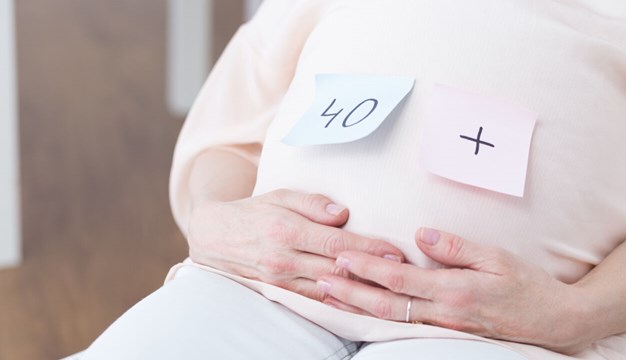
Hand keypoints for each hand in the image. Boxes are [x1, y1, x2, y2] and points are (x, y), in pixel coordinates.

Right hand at [187, 189, 403, 300]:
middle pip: (337, 268)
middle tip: (403, 273)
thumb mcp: (280, 195)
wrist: (213, 236)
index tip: (395, 251)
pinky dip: (337, 303)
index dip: (369, 249)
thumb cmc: (253, 211)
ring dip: (360, 291)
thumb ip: (312, 204)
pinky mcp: (278, 291)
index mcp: (287, 229)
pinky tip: (359, 304)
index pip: (336, 242)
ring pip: (328, 289)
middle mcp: (284, 258)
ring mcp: (280, 279)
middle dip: (372, 272)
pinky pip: (313, 301)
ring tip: (388, 291)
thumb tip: (343, 214)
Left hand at [317, 228, 597, 353]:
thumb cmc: (526, 284)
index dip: (368, 267)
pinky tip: (360, 311)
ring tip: (329, 296)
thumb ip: (457, 247)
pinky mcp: (445, 332)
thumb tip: (422, 234)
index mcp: (454, 289)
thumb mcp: (497, 258)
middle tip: (320, 278)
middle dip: (350, 291)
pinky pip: (402, 326)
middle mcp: (443, 311)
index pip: (400, 278)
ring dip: (356, 307)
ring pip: (389, 320)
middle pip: (385, 304)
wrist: (553, 320)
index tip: (342, 255)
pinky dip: (376, 319)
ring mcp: (442, 326)